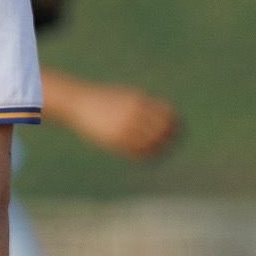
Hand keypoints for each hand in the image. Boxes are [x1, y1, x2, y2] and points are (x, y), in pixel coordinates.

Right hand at [67, 82, 181, 160]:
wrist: (78, 102)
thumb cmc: (104, 101)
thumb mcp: (127, 98)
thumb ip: (146, 107)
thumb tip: (166, 119)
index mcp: (140, 101)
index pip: (170, 116)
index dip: (176, 126)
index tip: (174, 132)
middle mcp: (135, 113)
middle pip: (163, 131)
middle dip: (169, 140)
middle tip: (167, 147)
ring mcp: (125, 125)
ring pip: (152, 144)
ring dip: (157, 151)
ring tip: (154, 154)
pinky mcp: (115, 138)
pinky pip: (137, 152)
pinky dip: (144, 157)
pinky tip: (141, 157)